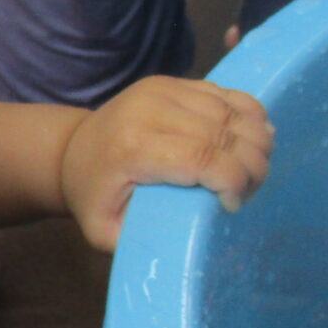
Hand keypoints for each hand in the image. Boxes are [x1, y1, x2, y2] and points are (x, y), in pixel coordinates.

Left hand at [59, 76, 272, 251]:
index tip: (234, 206)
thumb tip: (185, 244)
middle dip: (252, 166)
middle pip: (225, 134)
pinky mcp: (171, 82)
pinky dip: (249, 115)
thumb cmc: (92, 196)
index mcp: (134, 148)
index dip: (234, 182)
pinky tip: (256, 138)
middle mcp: (150, 111)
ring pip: (232, 111)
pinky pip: (225, 93)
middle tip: (250, 191)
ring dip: (256, 141)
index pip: (205, 159)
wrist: (70, 150)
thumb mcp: (104, 231)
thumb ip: (140, 240)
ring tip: (254, 170)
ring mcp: (162, 90)